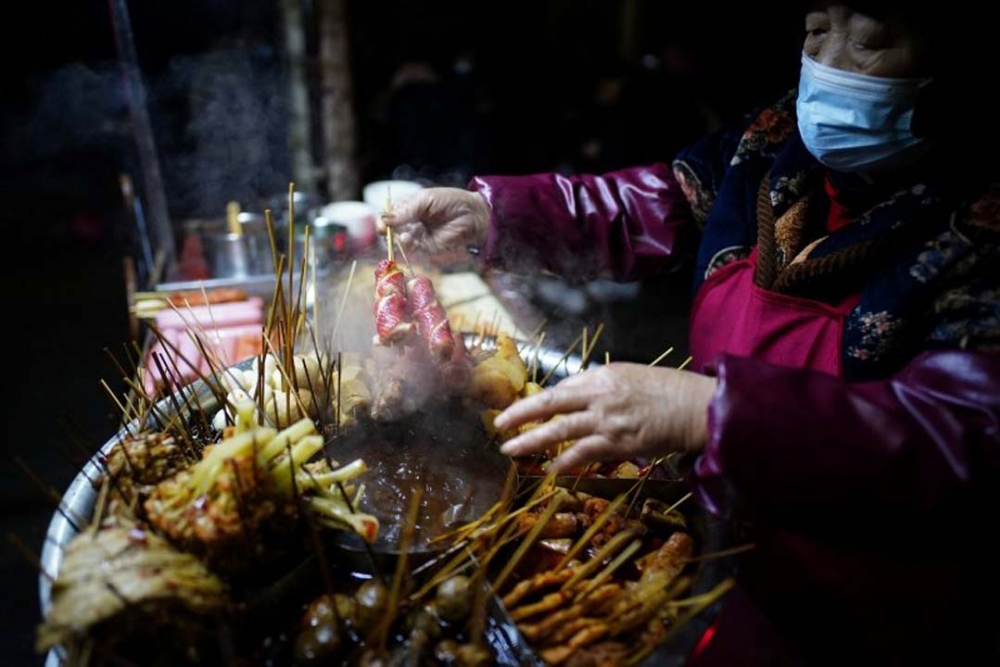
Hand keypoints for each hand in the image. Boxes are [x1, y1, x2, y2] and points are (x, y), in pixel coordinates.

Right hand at [377, 187, 489, 262]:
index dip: (384, 218)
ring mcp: (418, 235)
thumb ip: (406, 210)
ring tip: (402, 234)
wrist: (473, 215)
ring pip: (398, 241)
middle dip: (386, 231)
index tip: (382, 222)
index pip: (390, 214)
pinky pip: (411, 250)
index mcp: (409, 207)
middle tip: (385, 230)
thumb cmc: (451, 201)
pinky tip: (407, 239)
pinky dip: (406, 246)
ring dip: (396, 239)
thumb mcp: (426, 200)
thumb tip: (384, 219)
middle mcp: (411, 222)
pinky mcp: (426, 247)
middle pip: (391, 229)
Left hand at [495, 363, 716, 472]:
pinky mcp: (617, 443)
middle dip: (520, 413)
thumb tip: (581, 394)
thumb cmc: (668, 390)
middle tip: (499, 424)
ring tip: (510, 450)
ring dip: (531, 441)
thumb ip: (604, 385)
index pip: (563, 387)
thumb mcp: (631, 375)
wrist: (695, 407)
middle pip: (550, 403)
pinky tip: (550, 470)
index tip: (525, 409)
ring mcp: (606, 420)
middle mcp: (599, 395)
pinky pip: (583, 453)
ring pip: (559, 430)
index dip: (542, 400)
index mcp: (602, 376)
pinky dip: (564, 463)